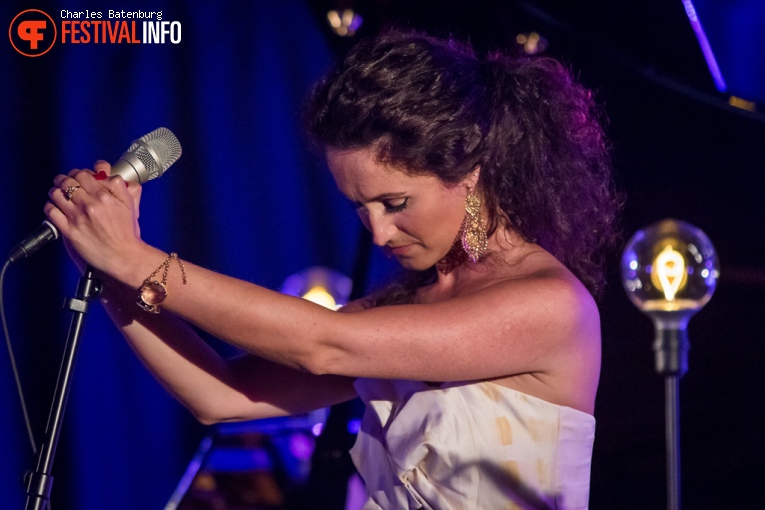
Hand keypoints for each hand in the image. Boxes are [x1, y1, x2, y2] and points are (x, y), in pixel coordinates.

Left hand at [44, 161, 144, 276]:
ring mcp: (77, 217)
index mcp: (104, 196)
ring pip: (56, 194)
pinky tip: (56, 208)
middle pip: (67, 182)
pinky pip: (51, 211)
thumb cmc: (126, 232)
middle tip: (65, 182)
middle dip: (64, 179)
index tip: (78, 177)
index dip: (78, 173)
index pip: (83, 174)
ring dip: (56, 191)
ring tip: (59, 194)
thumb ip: (118, 185)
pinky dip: (51, 206)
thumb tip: (106, 174)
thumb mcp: (129, 204)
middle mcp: (89, 205)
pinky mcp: (69, 230)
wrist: (123, 256)